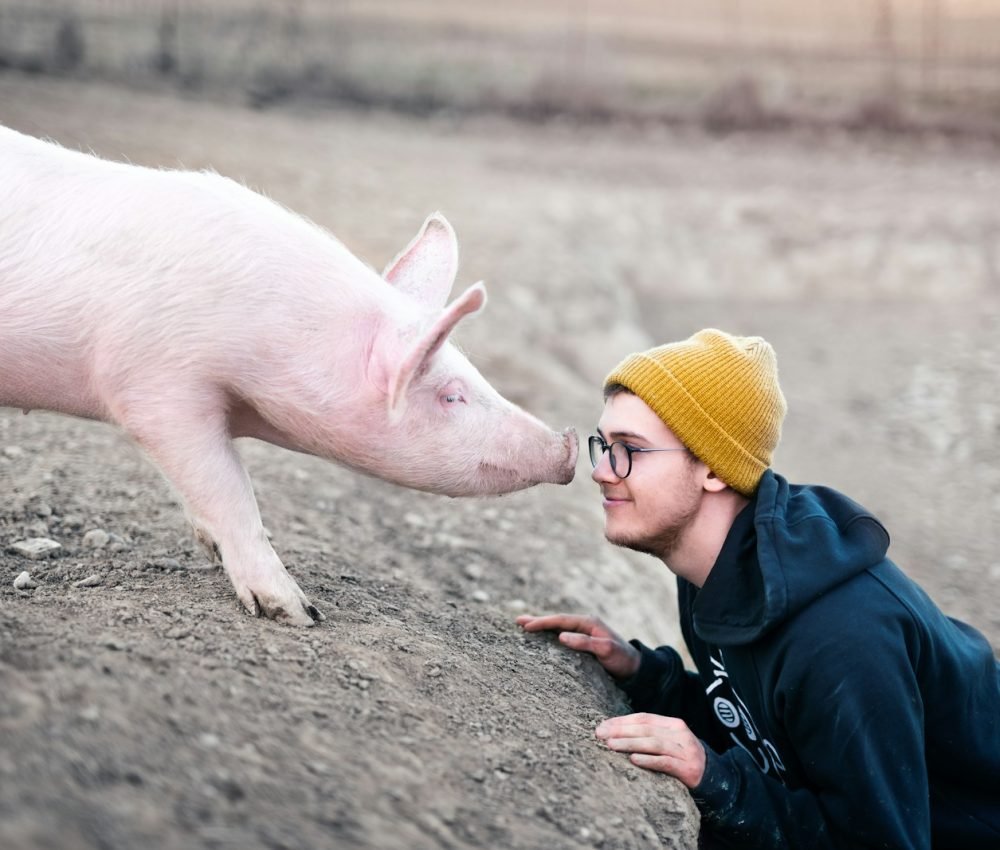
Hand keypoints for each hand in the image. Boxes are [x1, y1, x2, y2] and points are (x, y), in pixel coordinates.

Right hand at [515, 613, 639, 679]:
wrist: (636, 669)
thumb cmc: (622, 659)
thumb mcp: (606, 650)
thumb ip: (585, 643)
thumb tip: (561, 636)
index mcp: (589, 623)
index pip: (560, 620)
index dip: (542, 622)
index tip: (526, 626)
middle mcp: (585, 625)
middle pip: (556, 621)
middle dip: (537, 621)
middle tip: (518, 621)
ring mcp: (584, 634)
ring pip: (558, 628)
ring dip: (542, 627)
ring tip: (524, 627)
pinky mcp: (583, 644)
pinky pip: (562, 636)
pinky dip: (549, 635)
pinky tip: (541, 639)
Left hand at [595, 713, 705, 788]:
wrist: (715, 778)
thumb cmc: (682, 759)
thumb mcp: (668, 742)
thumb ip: (648, 735)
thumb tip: (614, 732)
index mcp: (673, 724)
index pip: (643, 718)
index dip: (621, 721)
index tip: (602, 726)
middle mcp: (680, 734)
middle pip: (646, 729)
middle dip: (620, 731)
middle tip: (600, 734)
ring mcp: (685, 751)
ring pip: (653, 744)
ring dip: (630, 743)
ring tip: (611, 745)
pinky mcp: (688, 769)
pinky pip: (665, 762)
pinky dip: (649, 760)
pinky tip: (634, 760)